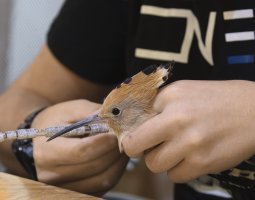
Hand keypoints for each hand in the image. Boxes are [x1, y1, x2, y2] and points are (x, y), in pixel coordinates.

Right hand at [32, 99, 127, 194]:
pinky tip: (115, 157)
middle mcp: (52, 175)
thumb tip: (114, 117)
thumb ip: (90, 112)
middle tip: (124, 136)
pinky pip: (103, 186)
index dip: (104, 142)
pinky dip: (115, 171)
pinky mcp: (76, 192)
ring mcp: (64, 187)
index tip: (116, 131)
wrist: (40, 141)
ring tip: (121, 146)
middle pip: (95, 166)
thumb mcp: (70, 110)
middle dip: (114, 150)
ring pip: (103, 180)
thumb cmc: (56, 122)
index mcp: (46, 152)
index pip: (81, 151)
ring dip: (118, 162)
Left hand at [123, 80, 254, 182]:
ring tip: (175, 149)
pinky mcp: (202, 163)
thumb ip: (158, 105)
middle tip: (150, 146)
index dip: (133, 132)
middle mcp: (176, 119)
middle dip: (140, 149)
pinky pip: (175, 175)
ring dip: (161, 159)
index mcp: (169, 98)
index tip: (136, 137)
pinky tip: (190, 157)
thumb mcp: (182, 90)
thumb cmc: (216, 99)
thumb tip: (138, 125)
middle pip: (135, 147)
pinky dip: (179, 169)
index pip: (134, 121)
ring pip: (154, 164)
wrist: (253, 110)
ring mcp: (189, 143)